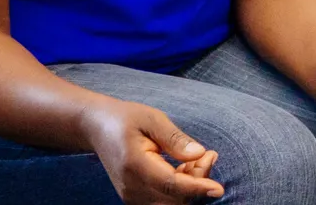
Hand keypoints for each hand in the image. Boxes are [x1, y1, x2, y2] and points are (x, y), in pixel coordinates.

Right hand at [80, 99, 224, 203]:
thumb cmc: (125, 119)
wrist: (97, 128)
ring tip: (199, 158)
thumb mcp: (151, 119)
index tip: (218, 189)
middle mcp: (131, 187)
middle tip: (209, 154)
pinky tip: (186, 166)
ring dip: (191, 185)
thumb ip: (174, 138)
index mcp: (134, 165)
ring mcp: (132, 195)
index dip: (196, 188)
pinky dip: (181, 188)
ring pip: (171, 202)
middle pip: (174, 198)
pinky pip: (164, 200)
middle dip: (198, 181)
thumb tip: (199, 153)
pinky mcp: (136, 197)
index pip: (170, 184)